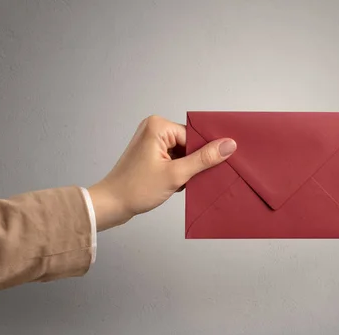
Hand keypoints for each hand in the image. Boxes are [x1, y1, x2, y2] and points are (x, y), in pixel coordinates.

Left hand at [87, 115, 236, 230]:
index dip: (203, 154)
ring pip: (184, 153)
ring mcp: (152, 141)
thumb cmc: (135, 189)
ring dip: (185, 170)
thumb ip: (204, 159)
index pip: (195, 136)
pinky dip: (178, 173)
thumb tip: (228, 145)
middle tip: (186, 179)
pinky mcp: (151, 153)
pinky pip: (175, 159)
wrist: (111, 205)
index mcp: (159, 126)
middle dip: (193, 163)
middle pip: (190, 144)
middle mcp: (154, 128)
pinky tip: (172, 184)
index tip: (207, 169)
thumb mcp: (176, 174)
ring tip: (175, 183)